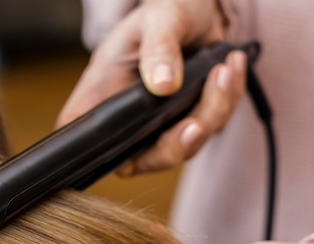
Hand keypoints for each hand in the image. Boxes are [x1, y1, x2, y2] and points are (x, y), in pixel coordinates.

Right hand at [57, 0, 246, 174]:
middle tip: (196, 122)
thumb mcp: (158, 19)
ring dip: (212, 111)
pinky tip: (232, 67)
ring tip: (223, 69)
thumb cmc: (165, 12)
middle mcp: (129, 119)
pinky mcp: (191, 121)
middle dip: (176, 144)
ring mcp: (161, 126)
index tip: (131, 143)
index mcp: (103, 95)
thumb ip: (158, 49)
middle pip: (145, 159)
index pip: (82, 136)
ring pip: (187, 146)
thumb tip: (163, 85)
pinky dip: (228, 99)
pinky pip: (214, 126)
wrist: (197, 9)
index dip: (95, 153)